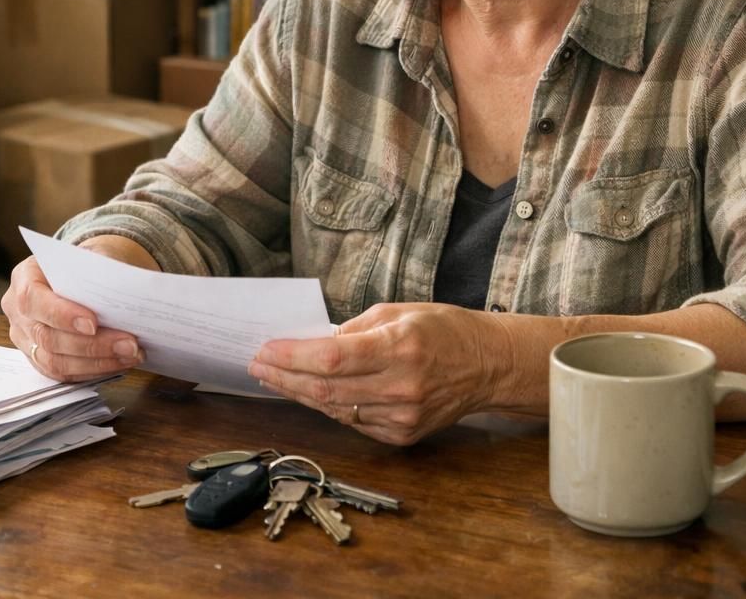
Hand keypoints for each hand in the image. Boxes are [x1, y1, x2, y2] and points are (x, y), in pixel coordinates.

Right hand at [1, 236, 155, 380]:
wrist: (83, 275)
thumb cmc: (87, 264)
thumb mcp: (93, 255)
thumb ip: (101, 270)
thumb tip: (122, 290)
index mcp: (24, 277)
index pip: (32, 299)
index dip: (62, 315)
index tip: (94, 324)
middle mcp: (19, 311)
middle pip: (48, 337)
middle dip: (93, 345)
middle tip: (129, 345)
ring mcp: (25, 338)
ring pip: (55, 362)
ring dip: (97, 362)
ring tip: (130, 355)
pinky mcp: (38, 358)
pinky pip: (62, 373)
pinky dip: (93, 370)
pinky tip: (118, 363)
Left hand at [248, 303, 502, 445]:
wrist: (487, 366)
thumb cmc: (444, 330)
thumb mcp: (398, 311)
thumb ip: (354, 328)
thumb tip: (314, 342)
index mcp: (399, 348)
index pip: (331, 359)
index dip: (291, 357)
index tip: (265, 350)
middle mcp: (400, 387)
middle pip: (325, 389)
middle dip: (284, 377)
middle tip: (258, 365)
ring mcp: (402, 416)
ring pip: (335, 409)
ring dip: (300, 393)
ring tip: (276, 378)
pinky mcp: (402, 434)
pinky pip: (354, 421)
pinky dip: (330, 406)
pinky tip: (313, 393)